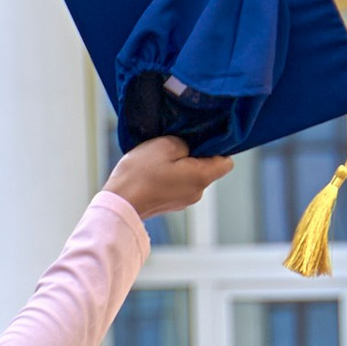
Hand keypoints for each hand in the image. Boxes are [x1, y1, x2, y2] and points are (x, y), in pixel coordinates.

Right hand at [106, 135, 232, 223]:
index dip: (217, 149)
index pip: (227, 162)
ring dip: (179, 167)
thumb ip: (185, 142)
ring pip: (190, 177)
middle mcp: (198, 193)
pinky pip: (177, 186)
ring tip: (158, 161)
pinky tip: (152, 173)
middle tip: (173, 147)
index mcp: (202, 177)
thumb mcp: (165, 144)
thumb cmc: (142, 173)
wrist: (119, 203)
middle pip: (207, 169)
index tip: (199, 140)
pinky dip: (169, 178)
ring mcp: (184, 201)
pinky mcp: (170, 205)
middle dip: (193, 156)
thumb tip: (189, 147)